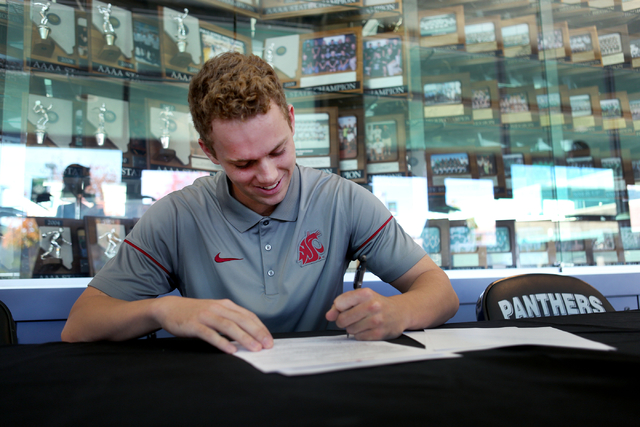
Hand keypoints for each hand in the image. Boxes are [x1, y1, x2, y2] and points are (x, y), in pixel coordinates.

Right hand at [154, 296, 272, 353]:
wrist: (169, 308)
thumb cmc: (194, 313)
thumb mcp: (215, 312)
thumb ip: (229, 319)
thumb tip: (248, 334)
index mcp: (225, 305)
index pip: (248, 315)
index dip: (260, 327)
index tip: (269, 339)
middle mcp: (218, 308)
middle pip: (242, 320)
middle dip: (257, 333)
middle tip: (267, 345)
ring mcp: (206, 315)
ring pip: (229, 326)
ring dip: (243, 338)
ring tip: (254, 349)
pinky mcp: (194, 324)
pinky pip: (210, 334)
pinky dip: (222, 342)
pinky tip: (231, 350)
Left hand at [325, 288, 405, 340]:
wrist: (401, 312)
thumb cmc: (378, 304)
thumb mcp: (361, 297)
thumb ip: (342, 304)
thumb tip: (329, 315)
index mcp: (366, 293)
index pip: (339, 303)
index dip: (338, 308)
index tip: (344, 308)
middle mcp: (372, 306)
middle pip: (342, 319)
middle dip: (343, 320)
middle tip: (352, 318)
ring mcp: (376, 320)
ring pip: (350, 330)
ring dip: (353, 328)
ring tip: (363, 322)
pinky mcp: (379, 333)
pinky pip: (358, 338)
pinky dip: (360, 335)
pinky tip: (368, 328)